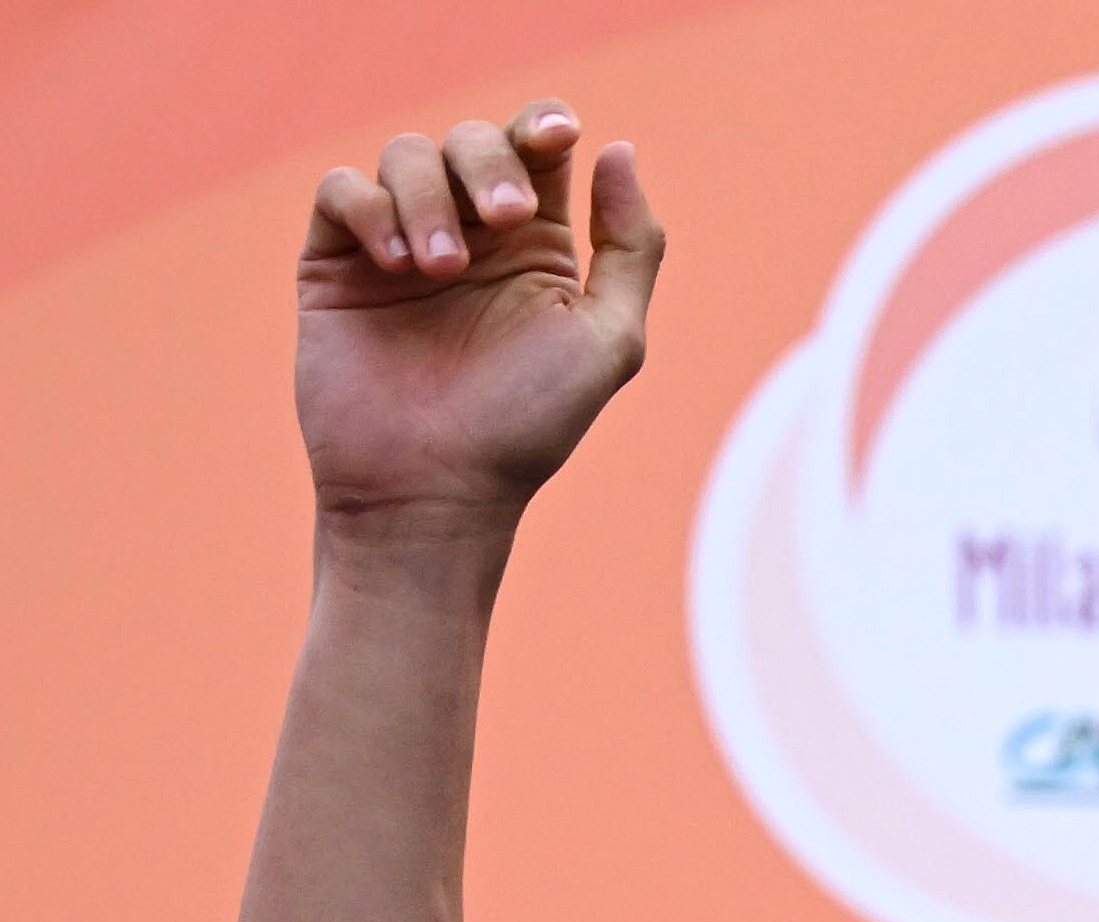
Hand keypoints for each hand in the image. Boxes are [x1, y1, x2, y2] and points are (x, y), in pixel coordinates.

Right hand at [295, 105, 662, 528]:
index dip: (544, 125)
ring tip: (442, 270)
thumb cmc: (528, 423)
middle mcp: (469, 234)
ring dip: (429, 198)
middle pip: (473, 139)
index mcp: (537, 245)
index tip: (556, 136)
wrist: (433, 485)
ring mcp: (400, 242)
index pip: (538, 150)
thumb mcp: (608, 338)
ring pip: (406, 153)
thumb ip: (628, 245)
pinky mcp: (337, 260)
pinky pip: (343, 189)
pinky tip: (395, 263)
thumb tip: (618, 151)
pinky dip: (371, 207)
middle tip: (504, 219)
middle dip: (489, 162)